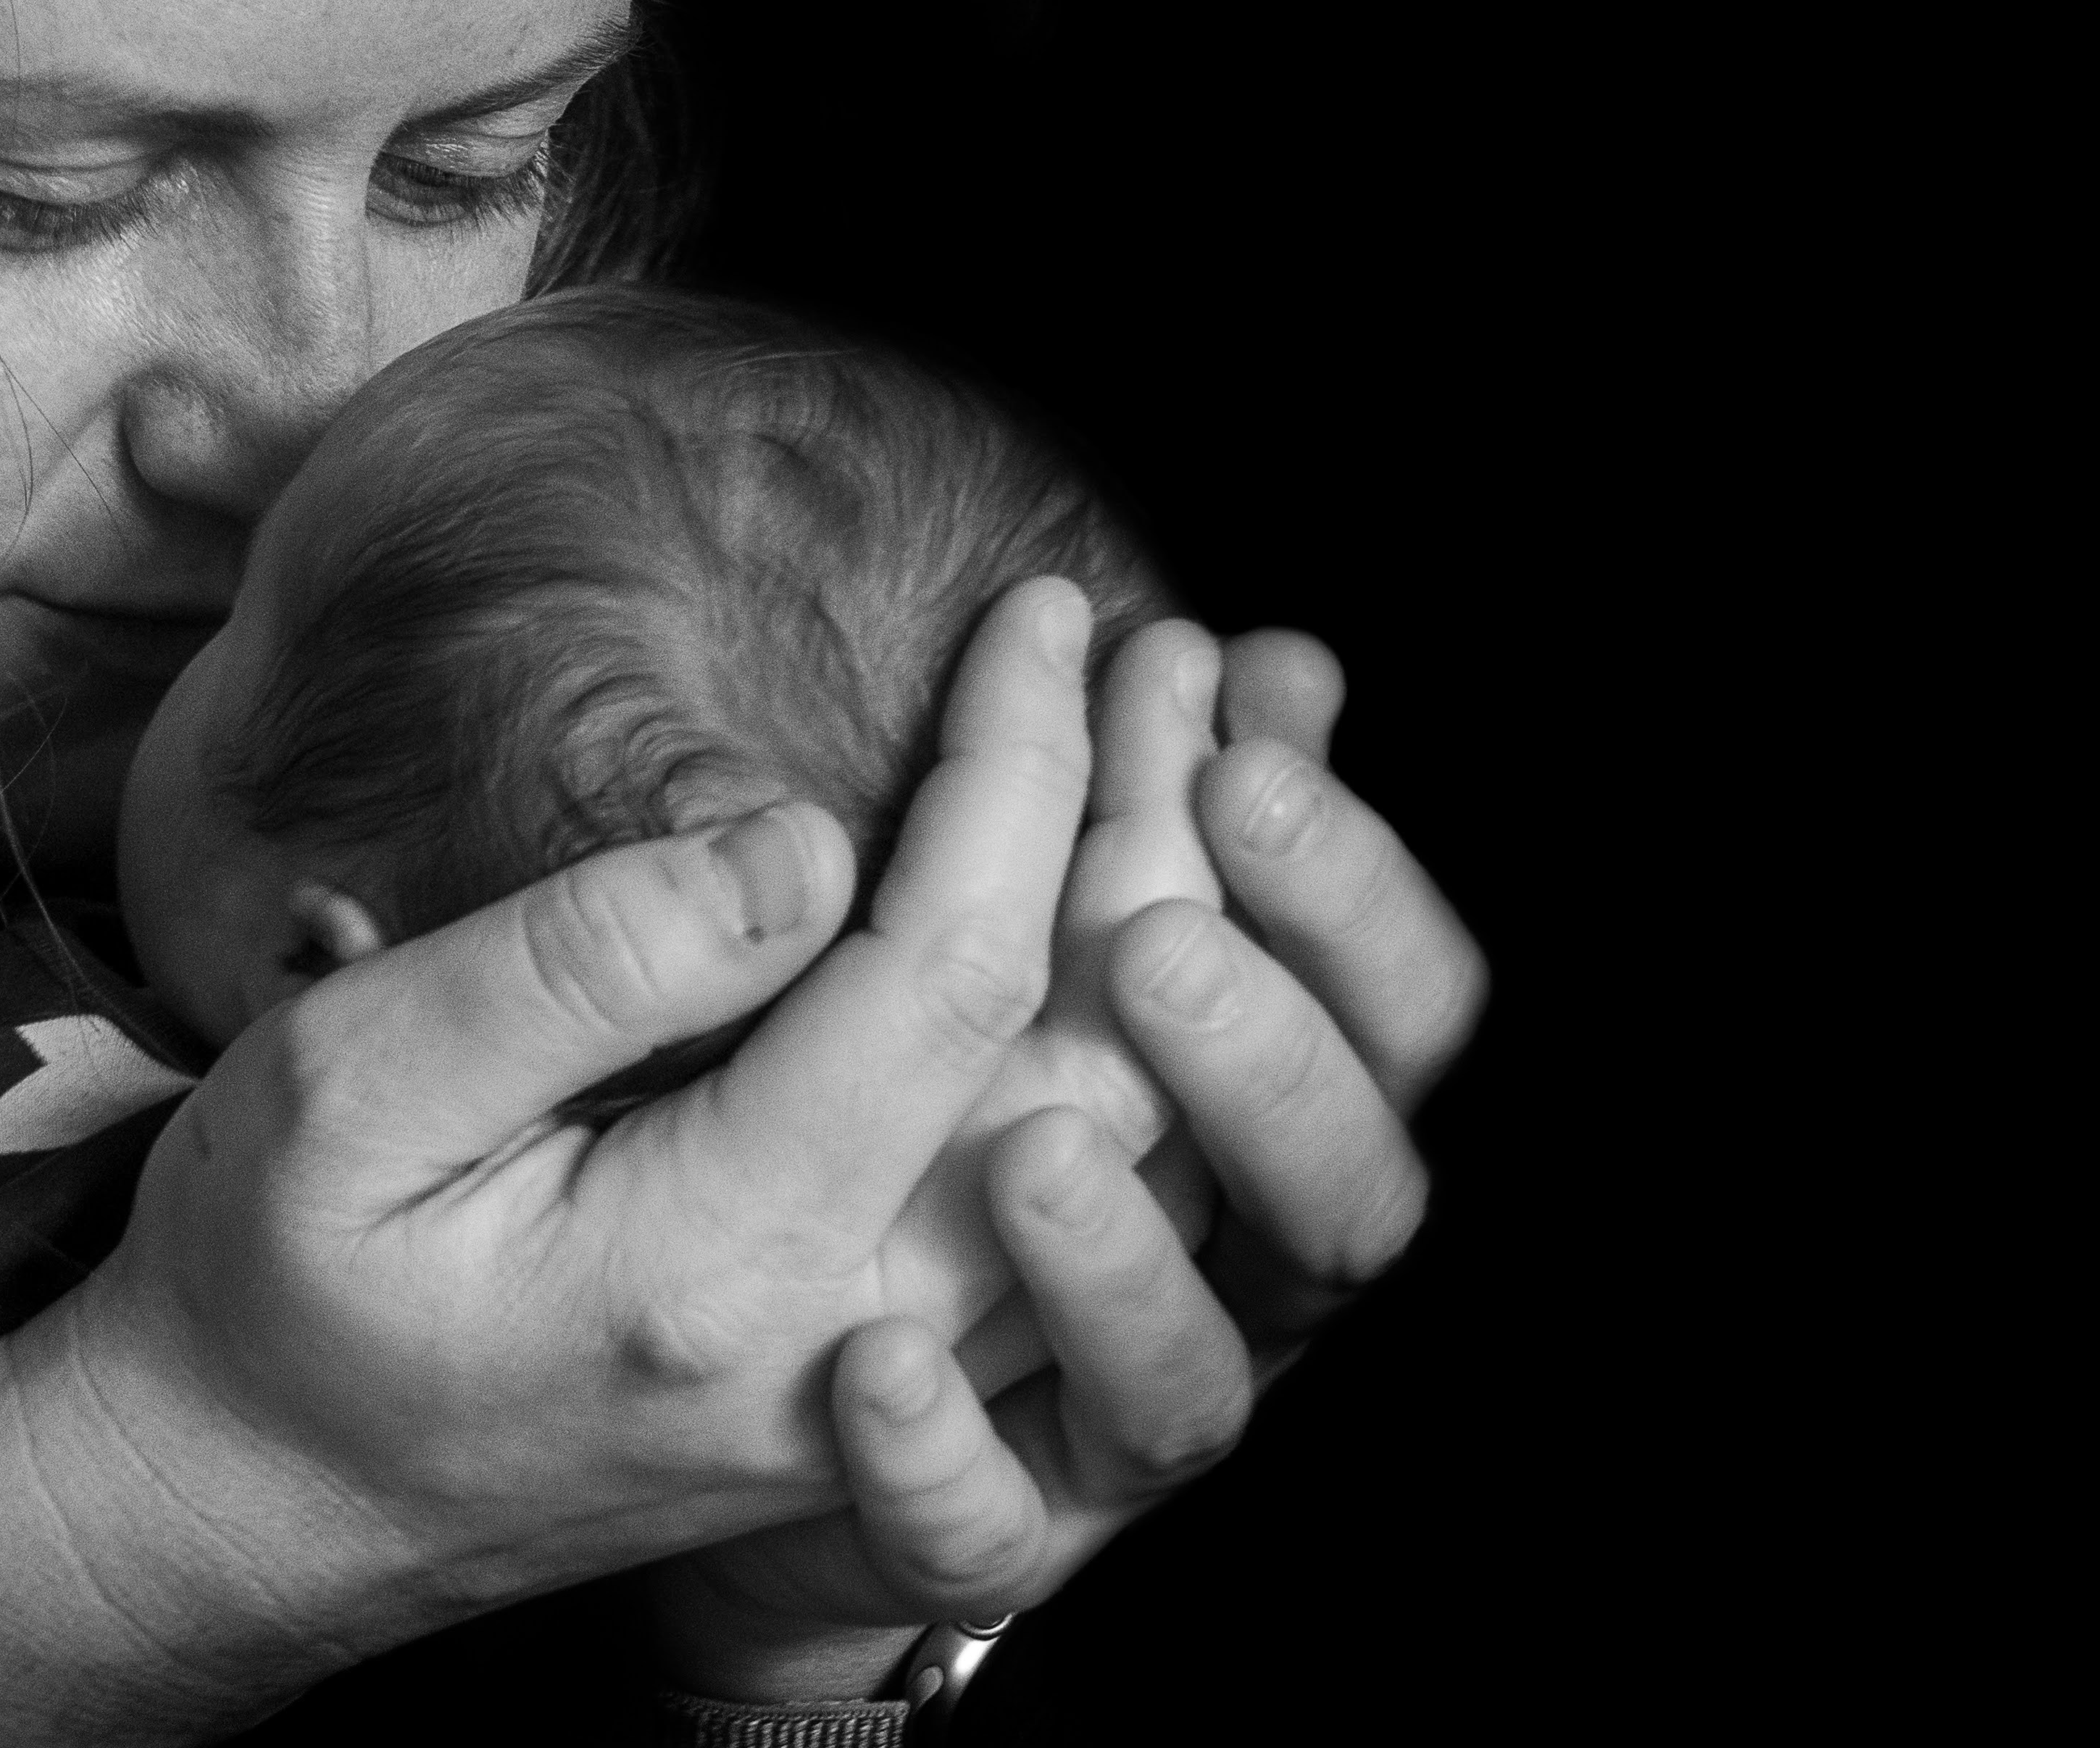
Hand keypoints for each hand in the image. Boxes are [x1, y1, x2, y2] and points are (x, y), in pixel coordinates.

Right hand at [0, 579, 1112, 1744]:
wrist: (244, 1507)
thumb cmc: (268, 1280)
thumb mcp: (345, 1094)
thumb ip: (577, 962)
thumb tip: (802, 843)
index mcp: (717, 1259)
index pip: (954, 976)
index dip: (1019, 771)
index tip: (1043, 611)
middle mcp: (850, 1347)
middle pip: (1098, 1070)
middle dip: (1155, 831)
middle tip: (1174, 652)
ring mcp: (885, 1393)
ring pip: (1128, 1167)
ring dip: (1182, 947)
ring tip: (1201, 759)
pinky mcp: (882, 1399)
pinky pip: (1085, 1243)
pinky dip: (1157, 1074)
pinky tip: (1155, 946)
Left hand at [651, 625, 1486, 1696]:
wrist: (799, 1361)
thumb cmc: (961, 1087)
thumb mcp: (1077, 932)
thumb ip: (1175, 809)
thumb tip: (1257, 655)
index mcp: (1274, 1109)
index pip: (1391, 1001)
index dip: (1346, 868)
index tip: (1248, 698)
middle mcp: (1229, 1272)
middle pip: (1344, 1189)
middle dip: (1276, 1046)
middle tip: (1158, 929)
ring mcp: (1108, 1421)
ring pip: (1193, 1378)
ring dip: (1126, 1261)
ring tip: (1030, 1153)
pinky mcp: (984, 1532)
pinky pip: (990, 1534)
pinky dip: (948, 1460)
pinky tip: (875, 1369)